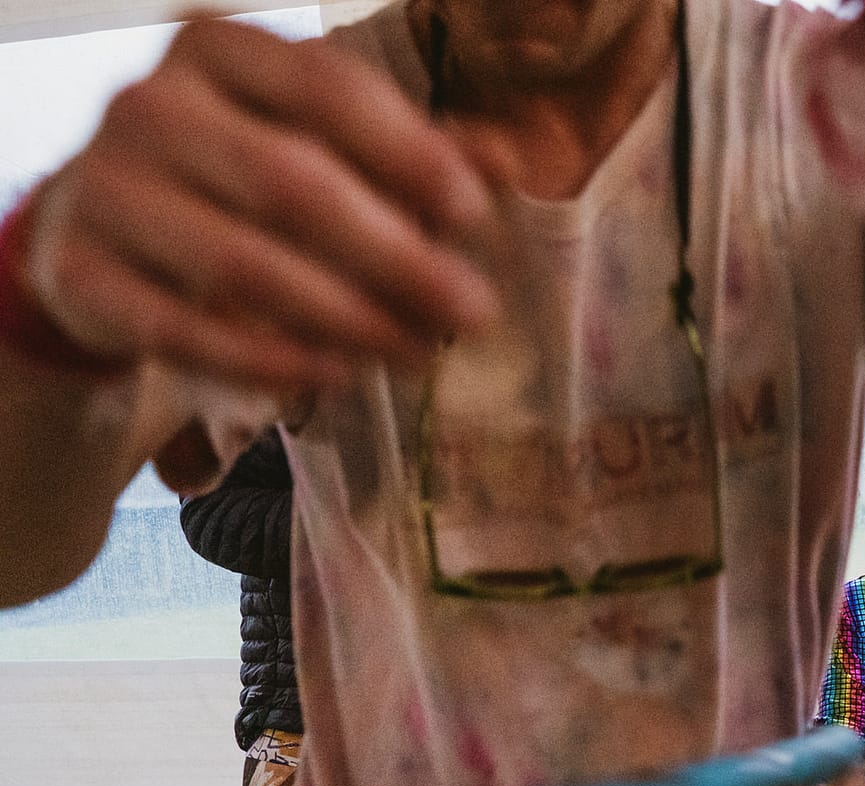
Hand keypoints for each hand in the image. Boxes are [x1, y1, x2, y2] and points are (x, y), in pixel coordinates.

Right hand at [19, 16, 498, 391]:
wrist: (112, 238)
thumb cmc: (249, 187)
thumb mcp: (330, 153)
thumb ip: (416, 157)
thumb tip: (506, 159)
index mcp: (221, 51)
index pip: (327, 88)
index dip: (410, 154)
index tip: (476, 217)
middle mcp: (152, 104)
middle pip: (292, 184)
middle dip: (396, 257)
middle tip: (472, 311)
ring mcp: (106, 186)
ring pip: (242, 263)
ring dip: (347, 319)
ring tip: (419, 355)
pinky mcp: (79, 273)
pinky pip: (185, 330)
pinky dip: (271, 361)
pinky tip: (339, 377)